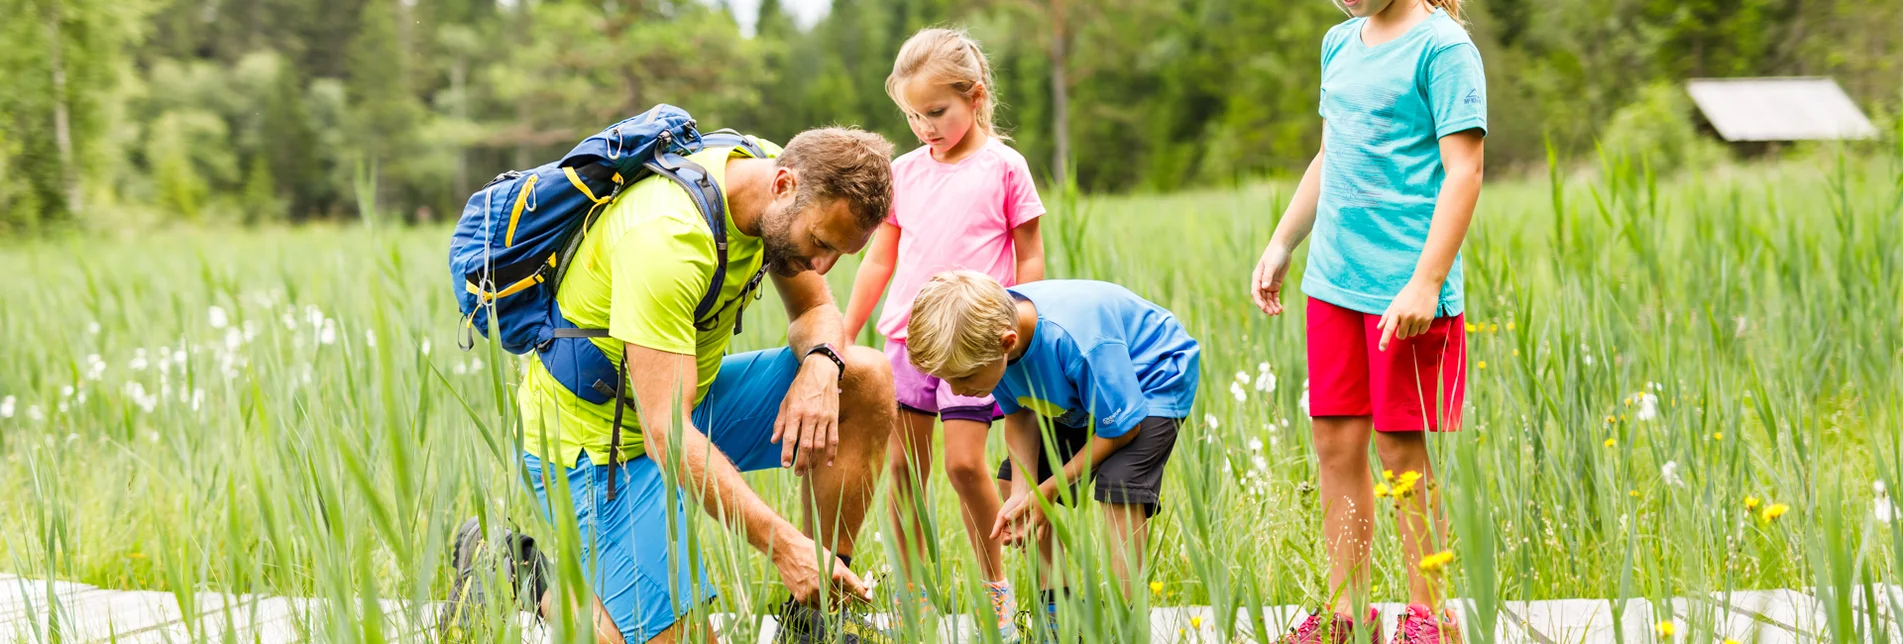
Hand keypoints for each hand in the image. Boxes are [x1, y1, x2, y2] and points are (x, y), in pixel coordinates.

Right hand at [773, 530, 871, 605]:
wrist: (787, 551)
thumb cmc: (813, 552)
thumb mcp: (833, 559)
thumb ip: (848, 575)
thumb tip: (863, 588)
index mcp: (836, 573)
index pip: (856, 590)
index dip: (864, 595)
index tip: (868, 599)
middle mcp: (826, 585)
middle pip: (845, 602)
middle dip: (846, 598)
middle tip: (841, 591)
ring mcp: (814, 593)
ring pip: (831, 606)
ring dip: (832, 600)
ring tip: (824, 587)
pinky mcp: (803, 598)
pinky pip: (817, 606)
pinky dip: (819, 600)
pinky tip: (813, 588)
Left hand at [774, 354, 841, 473]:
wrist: (821, 371)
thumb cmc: (800, 387)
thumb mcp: (785, 401)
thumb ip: (780, 422)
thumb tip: (774, 441)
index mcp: (795, 412)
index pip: (790, 437)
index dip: (787, 453)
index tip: (785, 464)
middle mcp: (810, 416)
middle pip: (807, 445)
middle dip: (802, 462)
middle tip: (797, 473)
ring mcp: (824, 418)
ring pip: (821, 445)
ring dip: (815, 460)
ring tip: (810, 469)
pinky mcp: (834, 418)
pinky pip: (833, 439)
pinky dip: (831, 453)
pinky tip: (828, 463)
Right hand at [990, 490, 1047, 546]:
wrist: (1022, 496)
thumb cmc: (1010, 506)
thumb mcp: (1002, 516)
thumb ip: (997, 527)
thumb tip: (991, 538)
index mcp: (1007, 533)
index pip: (1006, 542)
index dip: (1006, 541)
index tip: (1007, 537)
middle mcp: (1016, 535)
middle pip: (1016, 544)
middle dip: (1017, 542)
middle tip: (1018, 536)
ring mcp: (1025, 533)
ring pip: (1025, 543)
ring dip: (1025, 542)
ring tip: (1026, 536)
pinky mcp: (1034, 530)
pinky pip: (1034, 537)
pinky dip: (1034, 538)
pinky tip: (1033, 535)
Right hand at [1252, 242, 1293, 315]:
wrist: (1283, 248)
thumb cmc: (1275, 254)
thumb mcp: (1272, 265)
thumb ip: (1268, 276)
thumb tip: (1264, 287)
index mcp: (1257, 277)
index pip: (1256, 292)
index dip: (1259, 301)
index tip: (1264, 308)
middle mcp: (1261, 282)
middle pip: (1262, 298)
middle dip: (1266, 306)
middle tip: (1272, 313)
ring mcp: (1269, 284)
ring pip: (1269, 299)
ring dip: (1272, 306)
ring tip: (1278, 312)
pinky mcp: (1276, 284)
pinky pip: (1275, 296)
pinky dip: (1277, 303)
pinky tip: (1280, 309)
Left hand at [1377, 278, 1439, 350]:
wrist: (1425, 285)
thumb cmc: (1408, 293)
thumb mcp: (1394, 303)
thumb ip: (1386, 316)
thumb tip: (1379, 328)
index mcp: (1396, 311)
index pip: (1389, 329)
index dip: (1384, 340)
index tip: (1381, 349)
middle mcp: (1407, 316)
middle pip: (1401, 335)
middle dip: (1401, 332)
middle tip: (1404, 322)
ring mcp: (1418, 318)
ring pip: (1412, 334)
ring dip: (1411, 329)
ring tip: (1413, 317)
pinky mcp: (1428, 319)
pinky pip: (1422, 332)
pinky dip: (1420, 328)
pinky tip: (1420, 318)